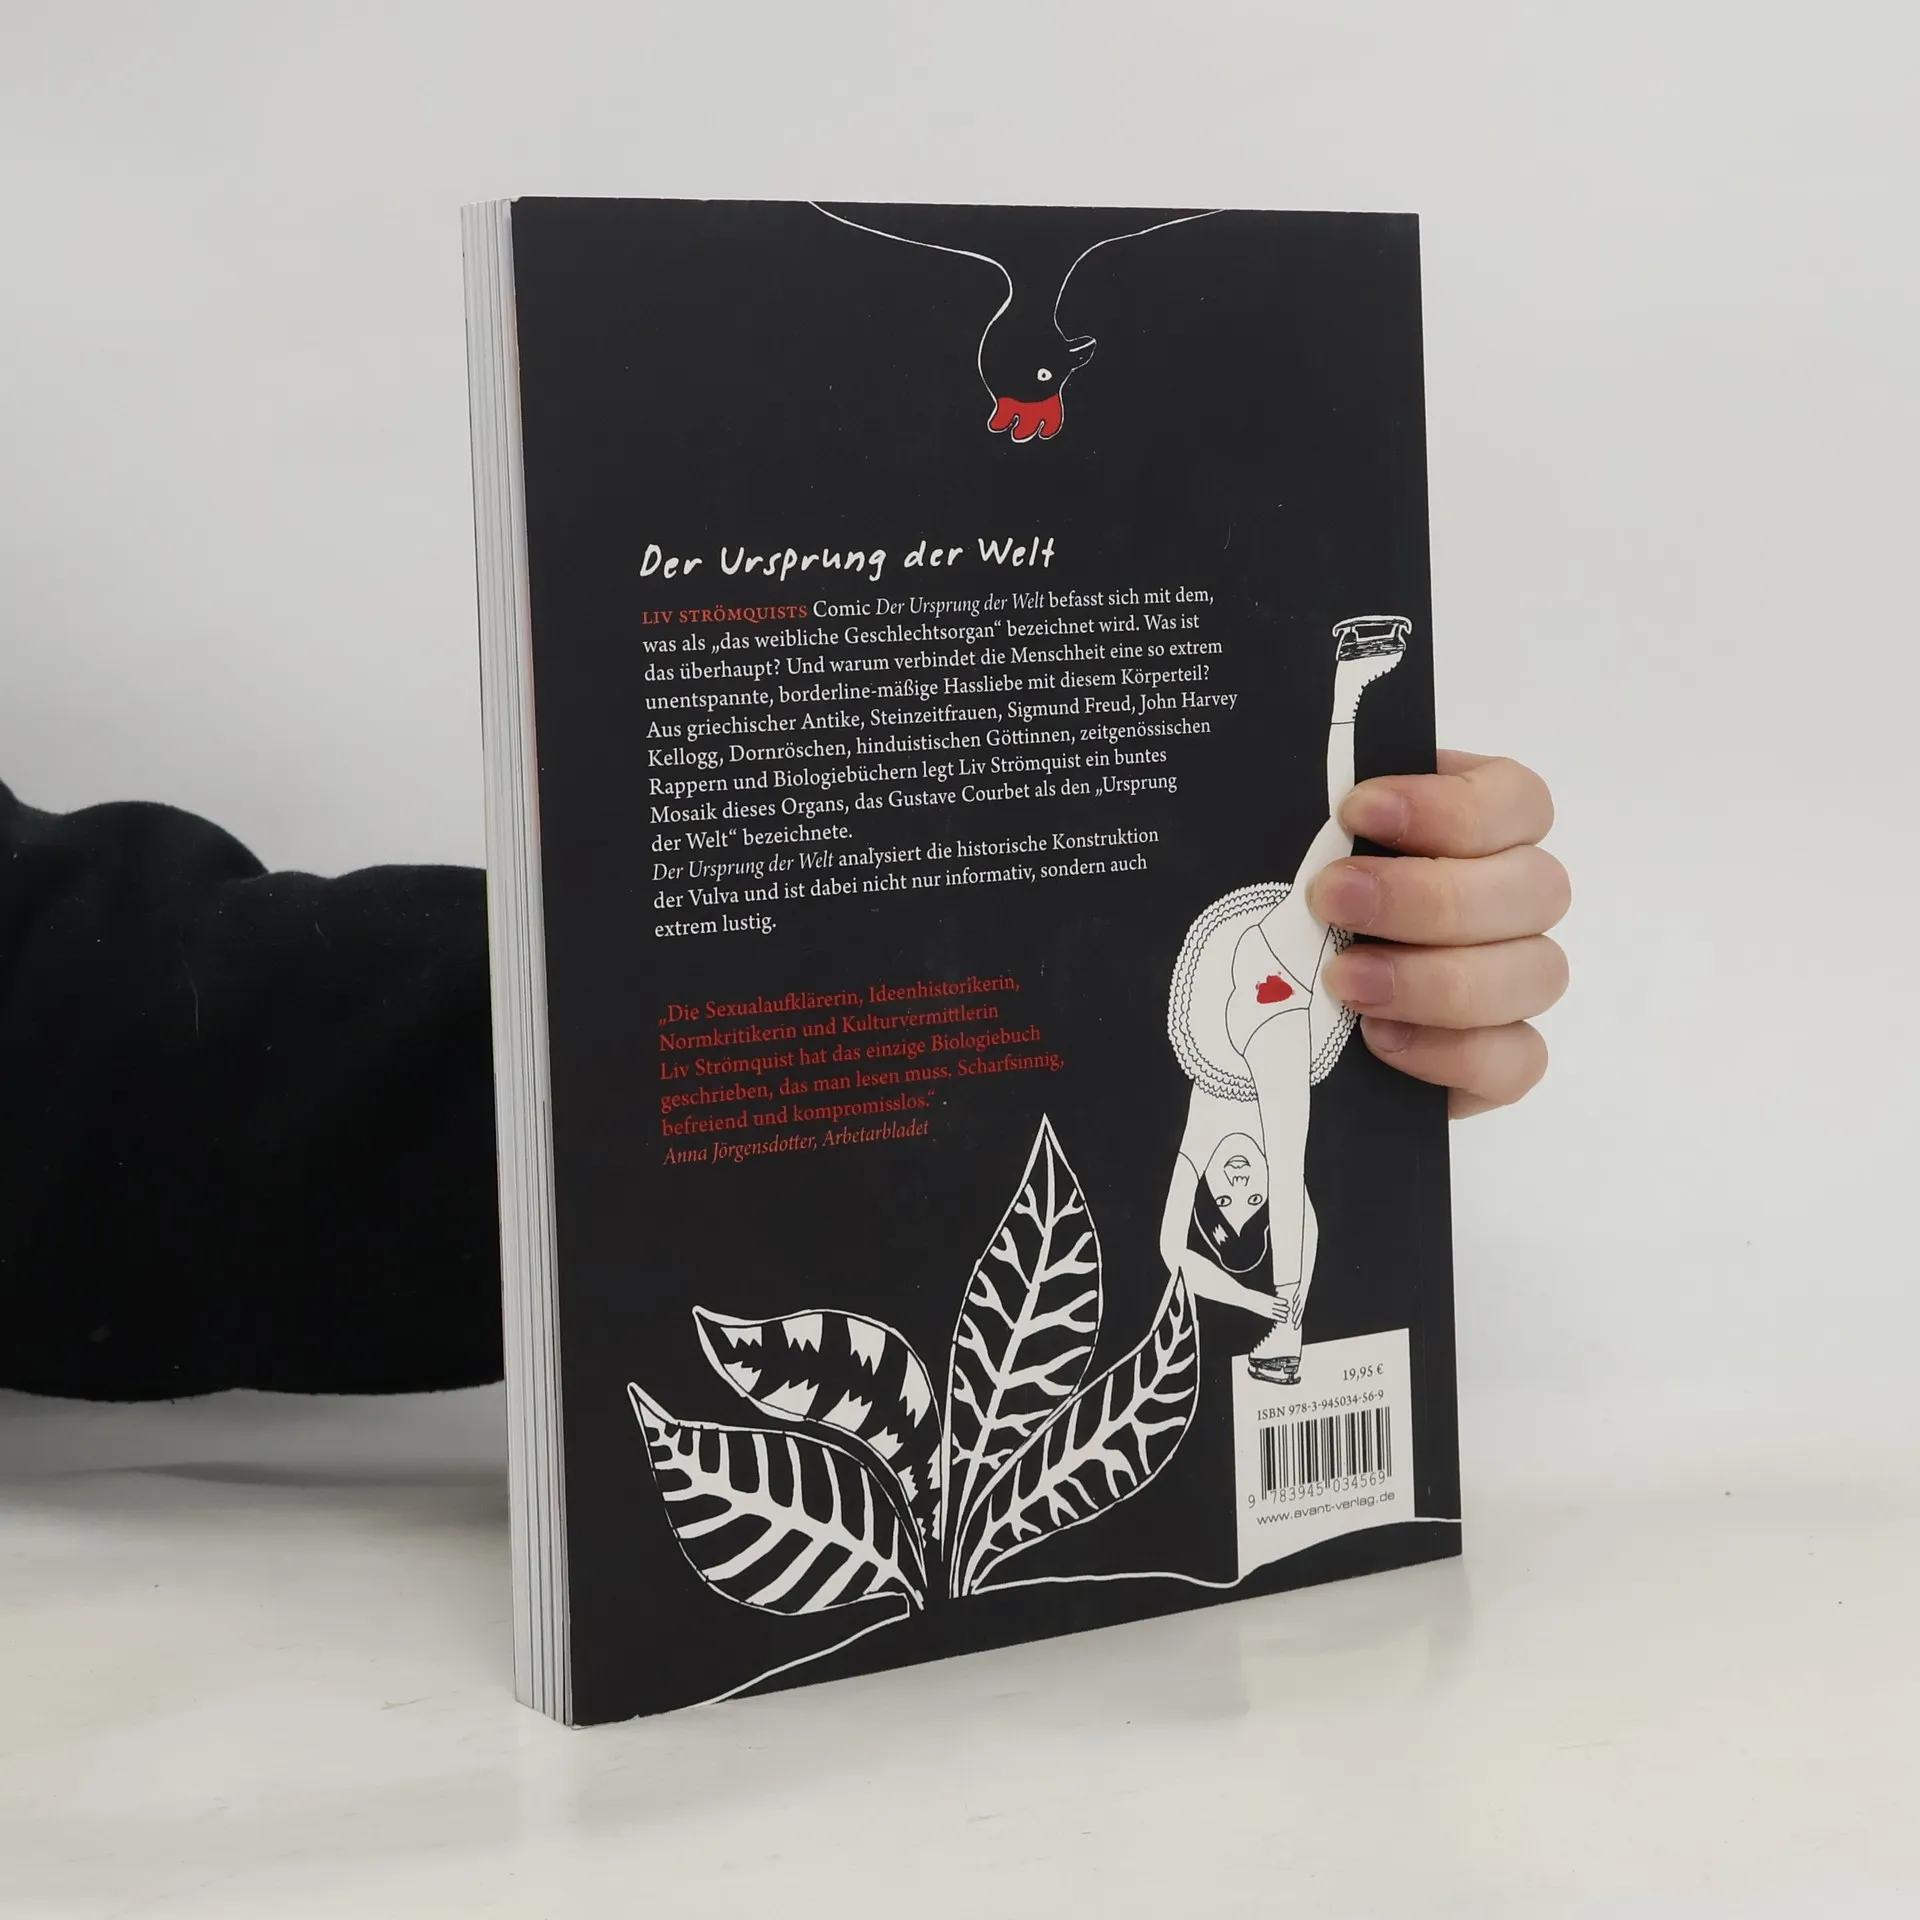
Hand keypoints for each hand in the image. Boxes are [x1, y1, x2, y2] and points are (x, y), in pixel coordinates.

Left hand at [1312, 753, 1567, 1118]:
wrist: (1269, 1004)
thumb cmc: (1287, 901)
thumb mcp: (1289, 842)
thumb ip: (1316, 814)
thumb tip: (1312, 798)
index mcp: (1481, 827)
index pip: (1517, 799)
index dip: (1449, 806)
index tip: (1356, 811)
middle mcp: (1514, 899)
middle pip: (1535, 888)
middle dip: (1427, 896)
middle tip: (1332, 900)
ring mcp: (1515, 979)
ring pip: (1536, 973)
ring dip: (1437, 979)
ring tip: (1344, 982)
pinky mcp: (1499, 1055)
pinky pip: (1517, 1059)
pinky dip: (1452, 1052)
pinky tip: (1379, 1040)